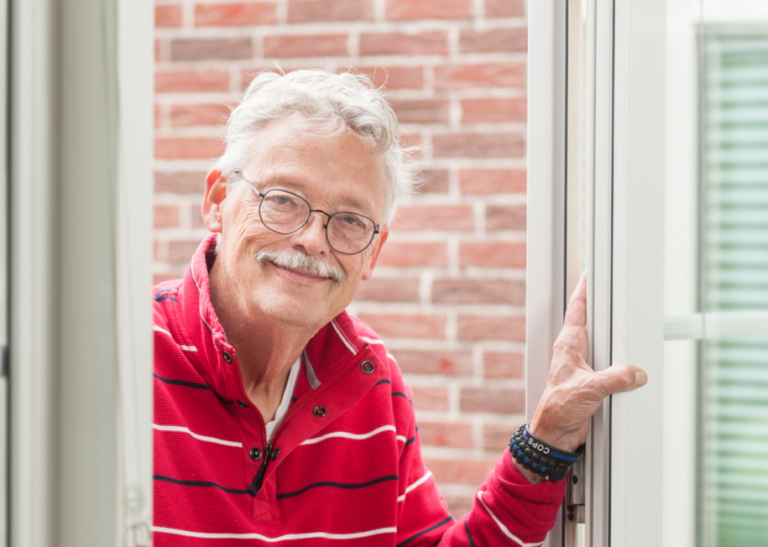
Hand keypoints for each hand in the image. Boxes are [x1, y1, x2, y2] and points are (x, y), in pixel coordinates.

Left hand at [516, 272, 646, 480]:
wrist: (554, 435)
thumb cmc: (558, 410)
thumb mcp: (590, 390)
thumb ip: (615, 378)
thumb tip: (636, 372)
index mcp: (568, 345)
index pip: (577, 308)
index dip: (584, 289)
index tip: (592, 271)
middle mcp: (574, 351)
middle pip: (592, 321)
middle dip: (605, 306)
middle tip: (616, 290)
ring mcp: (583, 364)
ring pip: (603, 342)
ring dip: (614, 334)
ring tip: (628, 321)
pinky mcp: (591, 380)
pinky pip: (610, 363)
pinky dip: (620, 358)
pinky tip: (630, 360)